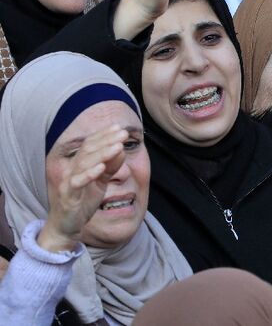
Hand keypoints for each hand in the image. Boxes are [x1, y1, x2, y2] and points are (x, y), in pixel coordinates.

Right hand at [39, 126, 127, 251]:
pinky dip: (89, 174)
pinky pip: (76, 183)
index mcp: (80, 164)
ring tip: (118, 146)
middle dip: (106, 140)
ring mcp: (68, 182)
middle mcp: (72, 169)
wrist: (66, 225)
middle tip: (123, 133)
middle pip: (88, 150)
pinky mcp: (68, 196)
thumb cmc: (83, 200)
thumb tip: (121, 149)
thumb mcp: (101, 182)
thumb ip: (111, 166)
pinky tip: (101, 167)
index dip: (104, 135)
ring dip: (102, 154)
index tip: (119, 127)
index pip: (90, 144)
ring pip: (83, 163)